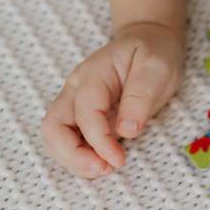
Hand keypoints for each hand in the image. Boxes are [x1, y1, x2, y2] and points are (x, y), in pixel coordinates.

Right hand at [41, 0, 190, 177]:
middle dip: (72, 156)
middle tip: (105, 169)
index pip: (84, 113)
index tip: (119, 160)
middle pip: (53, 128)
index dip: (98, 141)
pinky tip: (104, 163)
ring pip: (55, 139)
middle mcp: (76, 90)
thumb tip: (127, 130)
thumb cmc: (153, 51)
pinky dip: (81, 159)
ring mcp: (76, 104)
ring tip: (106, 168)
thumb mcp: (156, 67)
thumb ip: (140, 96)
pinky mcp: (84, 119)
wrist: (150, 40)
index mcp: (93, 75)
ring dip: (74, 161)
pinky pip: (70, 142)